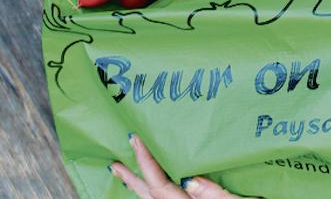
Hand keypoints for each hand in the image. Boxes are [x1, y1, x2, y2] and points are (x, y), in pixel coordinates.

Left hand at [111, 134, 256, 198]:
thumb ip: (215, 195)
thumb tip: (189, 180)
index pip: (159, 184)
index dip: (145, 161)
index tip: (135, 138)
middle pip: (149, 196)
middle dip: (132, 177)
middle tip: (115, 160)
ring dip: (139, 187)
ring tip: (124, 173)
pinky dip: (154, 194)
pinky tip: (153, 187)